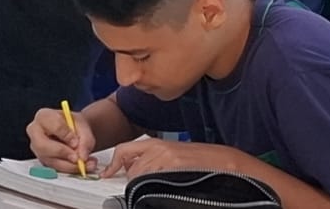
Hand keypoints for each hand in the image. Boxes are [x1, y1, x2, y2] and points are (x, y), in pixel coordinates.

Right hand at [27, 107, 97, 174]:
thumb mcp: (83, 127)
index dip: (65, 134)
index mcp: (44, 116)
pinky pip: (55, 168)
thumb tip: (82, 156)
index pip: (51, 124)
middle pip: (42, 146)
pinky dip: (70, 169)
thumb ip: (85, 140)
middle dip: (62, 153)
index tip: (76, 141)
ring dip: (70, 165)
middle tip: (78, 157)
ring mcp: (37, 149)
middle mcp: (35, 133)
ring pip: (50, 161)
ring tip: (88, 164)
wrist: (74, 132)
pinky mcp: (43, 161)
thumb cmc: (74, 125)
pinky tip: (83, 167)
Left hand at [101, 139, 233, 179]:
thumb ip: (153, 159)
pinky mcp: (173, 168)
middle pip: (130, 169)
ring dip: (144, 184)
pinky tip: (166, 186)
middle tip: (144, 185)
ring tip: (160, 183)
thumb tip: (133, 172)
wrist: (222, 161)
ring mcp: (166, 159)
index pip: (124, 150)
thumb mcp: (172, 155)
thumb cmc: (200, 161)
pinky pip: (153, 180)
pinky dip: (154, 186)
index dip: (113, 163)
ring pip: (139, 177)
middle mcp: (159, 149)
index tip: (107, 173)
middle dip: (133, 179)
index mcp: (157, 143)